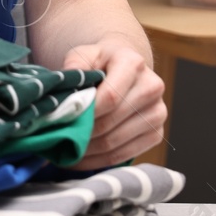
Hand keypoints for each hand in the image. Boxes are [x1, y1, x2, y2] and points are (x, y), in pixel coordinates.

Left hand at [59, 41, 165, 170]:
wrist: (126, 68)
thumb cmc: (100, 62)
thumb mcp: (83, 55)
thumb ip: (73, 69)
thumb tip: (63, 97)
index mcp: (133, 63)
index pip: (110, 96)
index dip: (86, 113)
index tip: (64, 121)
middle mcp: (152, 87)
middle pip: (111, 121)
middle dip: (81, 134)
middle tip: (57, 141)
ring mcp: (158, 113)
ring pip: (115, 142)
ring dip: (86, 151)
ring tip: (64, 152)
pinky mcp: (157, 134)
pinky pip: (124, 155)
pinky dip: (98, 161)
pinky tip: (80, 159)